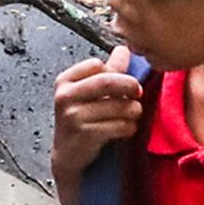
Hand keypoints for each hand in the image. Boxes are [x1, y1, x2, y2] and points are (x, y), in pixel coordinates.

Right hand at [49, 53, 143, 182]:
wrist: (69, 155)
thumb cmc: (81, 121)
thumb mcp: (89, 94)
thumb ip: (108, 71)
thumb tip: (124, 49)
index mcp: (65, 81)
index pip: (96, 65)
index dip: (116, 73)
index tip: (126, 83)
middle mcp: (65, 96)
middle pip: (107, 81)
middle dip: (130, 86)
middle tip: (139, 93)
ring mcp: (73, 116)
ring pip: (118, 105)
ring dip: (133, 111)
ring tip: (134, 115)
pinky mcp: (85, 134)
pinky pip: (119, 125)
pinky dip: (129, 127)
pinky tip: (127, 130)